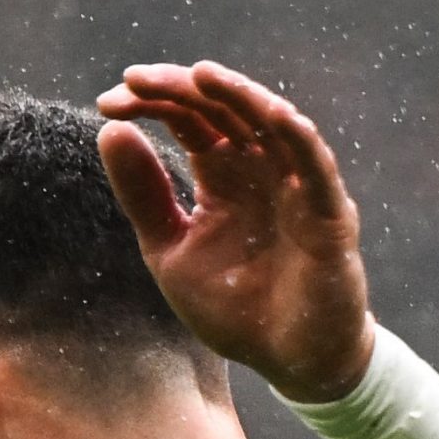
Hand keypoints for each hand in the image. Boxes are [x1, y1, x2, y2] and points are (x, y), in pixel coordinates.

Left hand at [94, 61, 374, 401]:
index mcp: (223, 177)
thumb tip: (110, 130)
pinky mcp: (330, 216)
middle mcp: (261, 172)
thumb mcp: (172, 252)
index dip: (152, 103)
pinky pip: (317, 167)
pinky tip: (273, 113)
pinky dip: (298, 137)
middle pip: (224, 110)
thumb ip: (144, 197)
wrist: (290, 363)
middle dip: (181, 89)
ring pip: (273, 123)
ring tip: (201, 75)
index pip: (189, 119)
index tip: (108, 105)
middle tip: (136, 80)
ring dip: (241, 95)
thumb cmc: (238, 311)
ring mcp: (297, 189)